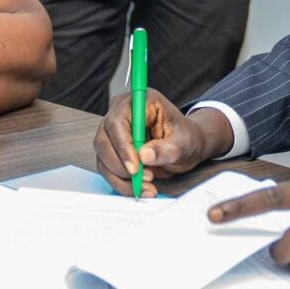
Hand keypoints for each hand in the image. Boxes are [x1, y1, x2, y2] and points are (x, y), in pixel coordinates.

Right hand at [94, 90, 232, 197]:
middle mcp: (122, 112)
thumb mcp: (184, 144)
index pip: (118, 122)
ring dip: (121, 177)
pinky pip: (107, 168)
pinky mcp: (112, 149)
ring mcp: (114, 131)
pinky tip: (139, 187)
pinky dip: (121, 182)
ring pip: (103, 157)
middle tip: (142, 179)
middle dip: (120, 165)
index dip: (122, 146)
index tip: (135, 167)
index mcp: (141, 101)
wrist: (186, 147)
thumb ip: (166, 149)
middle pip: (104, 140)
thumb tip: (144, 156)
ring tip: (146, 186)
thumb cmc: (186, 138)